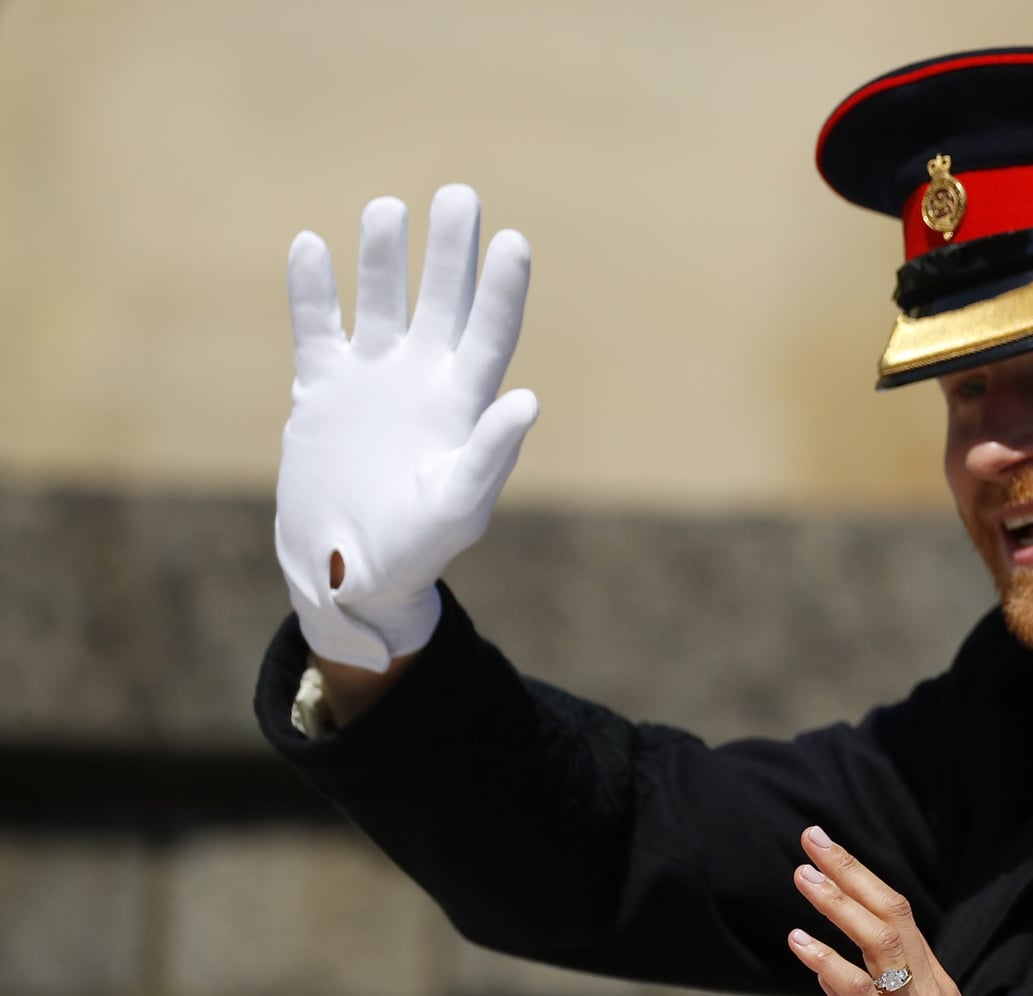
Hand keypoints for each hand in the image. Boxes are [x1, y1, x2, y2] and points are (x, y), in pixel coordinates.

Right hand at [276, 184, 537, 671]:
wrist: (348, 570)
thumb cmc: (415, 548)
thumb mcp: (456, 507)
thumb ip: (490, 456)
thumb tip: (527, 400)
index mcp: (464, 406)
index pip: (489, 334)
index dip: (501, 289)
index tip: (513, 241)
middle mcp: (422, 380)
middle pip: (442, 301)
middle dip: (450, 252)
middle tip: (459, 195)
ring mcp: (372, 380)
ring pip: (381, 302)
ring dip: (384, 258)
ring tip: (388, 209)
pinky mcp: (321, 388)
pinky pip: (318, 329)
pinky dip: (314, 290)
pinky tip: (312, 247)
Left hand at [787, 826, 1001, 995]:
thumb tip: (831, 970)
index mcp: (940, 990)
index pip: (903, 918)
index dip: (865, 879)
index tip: (831, 853)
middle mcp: (931, 994)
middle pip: (893, 913)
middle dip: (850, 871)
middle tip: (813, 838)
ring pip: (880, 940)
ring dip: (837, 903)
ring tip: (803, 876)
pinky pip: (858, 990)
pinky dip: (827, 960)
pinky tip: (799, 942)